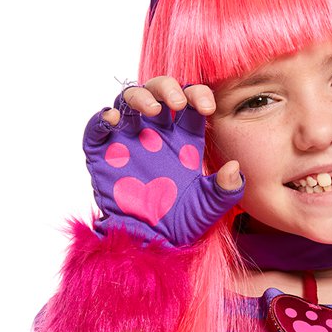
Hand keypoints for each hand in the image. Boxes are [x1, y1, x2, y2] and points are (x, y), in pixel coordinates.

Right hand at [84, 79, 243, 246]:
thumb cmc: (181, 224)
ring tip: (152, 110)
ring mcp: (128, 140)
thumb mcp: (210, 208)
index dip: (198, 95)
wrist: (150, 244)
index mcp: (184, 139)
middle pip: (159, 91)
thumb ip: (226, 190)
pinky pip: (96, 127)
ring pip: (129, 100)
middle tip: (178, 103)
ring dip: (140, 96)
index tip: (208, 107)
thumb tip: (235, 168)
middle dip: (168, 88)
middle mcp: (155, 133)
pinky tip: (113, 119)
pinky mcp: (102, 153)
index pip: (190, 102)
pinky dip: (101, 117)